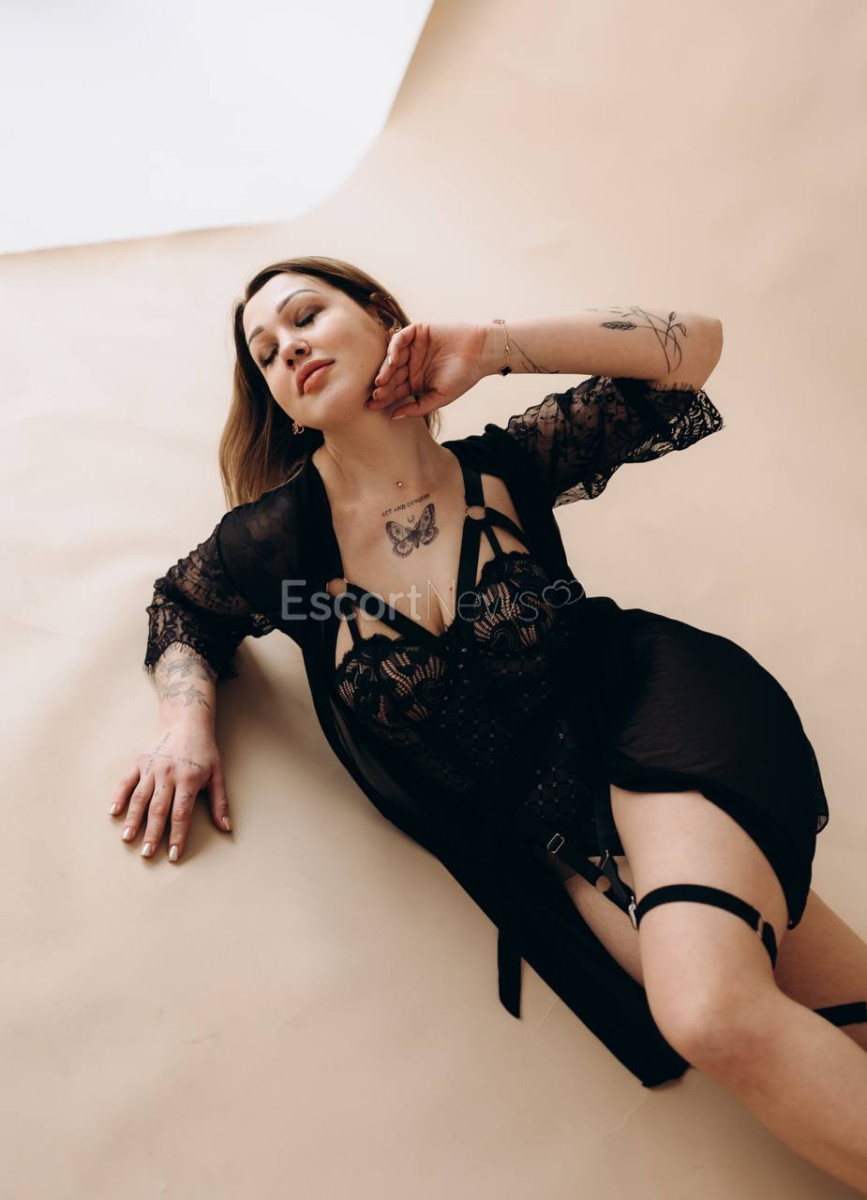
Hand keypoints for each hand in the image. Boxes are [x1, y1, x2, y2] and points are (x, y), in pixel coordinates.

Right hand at [107, 723, 231, 860]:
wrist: (187, 723)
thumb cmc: (204, 752)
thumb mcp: (217, 775)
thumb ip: (220, 802)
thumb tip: (226, 827)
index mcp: (188, 779)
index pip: (181, 813)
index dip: (177, 835)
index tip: (173, 854)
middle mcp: (168, 774)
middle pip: (158, 809)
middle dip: (152, 833)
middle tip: (146, 853)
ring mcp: (151, 768)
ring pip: (140, 798)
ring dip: (133, 820)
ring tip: (127, 839)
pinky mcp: (140, 762)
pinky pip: (126, 781)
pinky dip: (118, 796)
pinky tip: (113, 812)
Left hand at [367, 322, 488, 419]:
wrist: (480, 353)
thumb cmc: (463, 378)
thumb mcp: (439, 398)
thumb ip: (417, 408)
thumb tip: (393, 416)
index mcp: (415, 382)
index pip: (394, 392)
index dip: (382, 399)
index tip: (370, 408)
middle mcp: (411, 365)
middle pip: (390, 376)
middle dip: (382, 386)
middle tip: (375, 394)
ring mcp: (413, 348)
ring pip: (392, 358)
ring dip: (385, 369)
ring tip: (381, 381)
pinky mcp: (417, 332)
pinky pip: (400, 338)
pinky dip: (394, 347)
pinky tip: (393, 359)